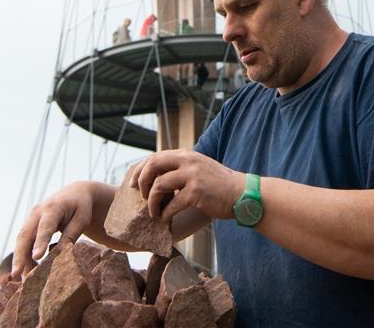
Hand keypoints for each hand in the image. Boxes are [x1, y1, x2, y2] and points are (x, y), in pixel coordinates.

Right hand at [11, 180, 112, 278]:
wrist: (75, 194)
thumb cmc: (80, 207)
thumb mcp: (81, 219)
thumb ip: (71, 235)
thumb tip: (59, 256)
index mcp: (53, 207)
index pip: (45, 227)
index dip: (40, 242)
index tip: (37, 257)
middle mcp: (38, 212)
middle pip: (25, 235)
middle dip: (19, 255)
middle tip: (16, 274)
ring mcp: (32, 218)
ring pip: (22, 240)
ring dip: (20, 260)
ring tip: (22, 280)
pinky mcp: (30, 226)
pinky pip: (24, 242)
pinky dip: (24, 257)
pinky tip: (27, 272)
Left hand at [129, 150, 244, 222]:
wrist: (241, 194)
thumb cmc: (218, 185)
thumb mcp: (198, 168)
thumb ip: (180, 169)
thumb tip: (156, 180)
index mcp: (186, 154)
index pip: (155, 157)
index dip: (140, 170)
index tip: (132, 183)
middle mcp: (188, 160)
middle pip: (153, 165)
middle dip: (141, 182)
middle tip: (140, 197)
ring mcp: (192, 175)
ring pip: (159, 185)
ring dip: (151, 202)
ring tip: (153, 213)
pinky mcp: (197, 192)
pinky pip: (172, 204)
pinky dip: (165, 214)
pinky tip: (165, 220)